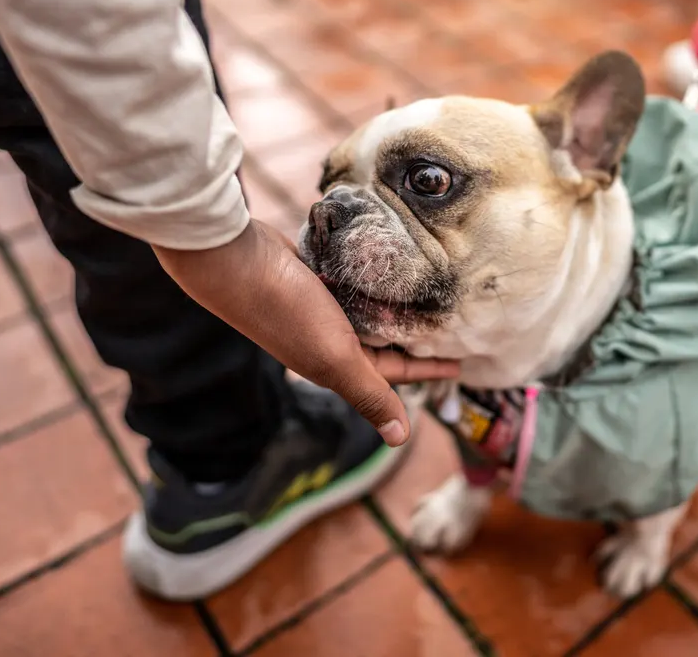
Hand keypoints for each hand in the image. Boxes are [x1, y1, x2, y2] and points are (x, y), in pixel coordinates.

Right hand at [151, 219, 458, 445]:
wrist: (234, 259)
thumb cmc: (287, 310)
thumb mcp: (336, 357)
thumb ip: (370, 394)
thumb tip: (400, 439)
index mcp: (335, 364)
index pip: (394, 373)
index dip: (428, 370)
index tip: (463, 364)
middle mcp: (328, 339)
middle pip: (383, 344)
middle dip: (416, 339)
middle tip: (455, 326)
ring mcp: (319, 307)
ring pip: (368, 313)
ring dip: (396, 308)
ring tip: (431, 297)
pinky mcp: (313, 276)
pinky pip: (352, 284)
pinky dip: (372, 281)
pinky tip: (391, 269)